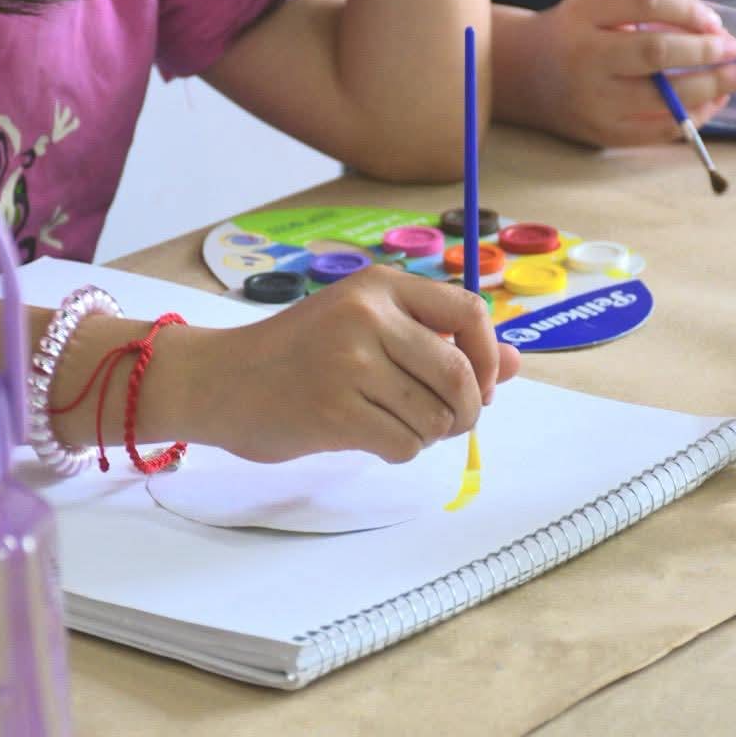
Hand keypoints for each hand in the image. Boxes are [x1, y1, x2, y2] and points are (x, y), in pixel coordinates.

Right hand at [192, 266, 520, 463]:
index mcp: (380, 286)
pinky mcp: (333, 410)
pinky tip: (373, 438)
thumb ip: (441, 339)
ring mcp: (349, 363)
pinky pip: (403, 444)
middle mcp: (367, 315)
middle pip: (460, 374)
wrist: (218, 380)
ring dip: (427, 434)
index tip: (482, 383)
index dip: (489, 355)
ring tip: (395, 425)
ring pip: (434, 416)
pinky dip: (400, 451)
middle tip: (448, 422)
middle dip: (466, 410)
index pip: (469, 310)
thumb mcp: (367, 328)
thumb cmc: (298, 355)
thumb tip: (517, 363)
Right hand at [502, 0, 735, 146]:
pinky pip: (657, 131)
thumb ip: (645, 10)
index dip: (686, 11)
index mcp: (583, 17)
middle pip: (656, 56)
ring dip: (710, 90)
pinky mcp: (603, 136)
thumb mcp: (597, 4)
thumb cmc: (573, 32)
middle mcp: (584, 61)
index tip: (714, 20)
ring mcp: (593, 105)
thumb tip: (709, 30)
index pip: (644, 4)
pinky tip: (713, 102)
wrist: (522, 74)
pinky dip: (692, 118)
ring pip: (662, 101)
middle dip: (706, 55)